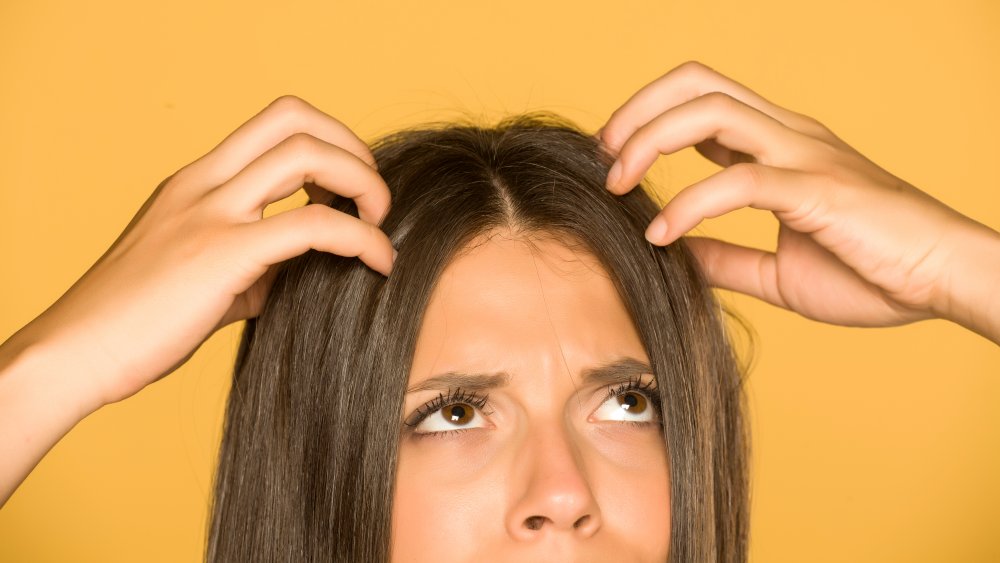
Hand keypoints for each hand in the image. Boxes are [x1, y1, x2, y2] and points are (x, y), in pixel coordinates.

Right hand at [11, 95, 395, 406]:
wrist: (76, 354)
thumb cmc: (134, 323)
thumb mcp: (200, 276)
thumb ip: (253, 265)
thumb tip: (302, 274)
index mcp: (195, 183)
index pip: (274, 124)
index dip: (327, 143)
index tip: (348, 190)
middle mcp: (203, 184)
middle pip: (293, 117)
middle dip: (351, 147)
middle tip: (372, 199)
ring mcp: (210, 213)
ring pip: (305, 154)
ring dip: (362, 181)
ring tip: (380, 225)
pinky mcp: (222, 254)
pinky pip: (312, 225)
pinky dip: (361, 238)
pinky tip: (379, 264)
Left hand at [595, 60, 999, 338]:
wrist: (945, 281)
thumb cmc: (874, 271)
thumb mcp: (778, 271)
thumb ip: (726, 259)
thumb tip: (675, 256)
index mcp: (781, 146)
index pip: (703, 100)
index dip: (649, 117)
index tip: (614, 157)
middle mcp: (788, 136)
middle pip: (698, 84)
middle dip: (638, 110)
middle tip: (604, 156)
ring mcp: (803, 155)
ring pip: (711, 112)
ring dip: (650, 142)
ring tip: (618, 185)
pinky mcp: (816, 189)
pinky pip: (739, 181)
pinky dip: (689, 205)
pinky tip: (661, 236)